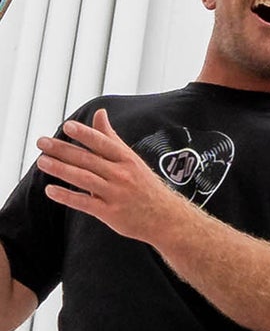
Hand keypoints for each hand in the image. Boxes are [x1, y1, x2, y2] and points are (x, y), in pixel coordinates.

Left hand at [37, 110, 188, 247]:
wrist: (166, 218)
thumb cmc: (144, 186)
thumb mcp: (131, 159)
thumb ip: (110, 137)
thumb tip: (99, 113)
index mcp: (127, 160)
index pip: (104, 143)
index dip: (86, 134)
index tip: (68, 126)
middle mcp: (123, 175)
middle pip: (89, 160)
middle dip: (63, 150)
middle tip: (42, 142)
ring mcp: (117, 194)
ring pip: (85, 179)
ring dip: (61, 170)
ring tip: (42, 162)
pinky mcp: (111, 212)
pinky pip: (85, 203)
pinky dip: (67, 196)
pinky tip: (50, 190)